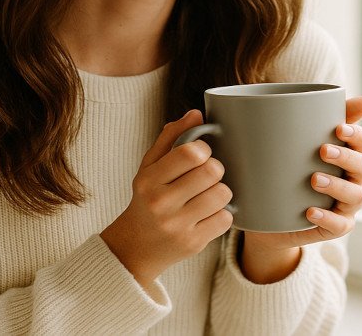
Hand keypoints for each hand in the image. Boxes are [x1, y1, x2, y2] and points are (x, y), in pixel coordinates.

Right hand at [100, 110, 232, 292]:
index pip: (190, 152)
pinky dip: (222, 214)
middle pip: (212, 171)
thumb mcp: (149, 167)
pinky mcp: (193, 243)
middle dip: (215, 169)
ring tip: (209, 194)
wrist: (135, 247)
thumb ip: (171, 137)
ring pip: (223, 194)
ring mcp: (178, 226)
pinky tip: (209, 214)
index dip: (204, 149)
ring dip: (221, 191)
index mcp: (149, 180)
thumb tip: (197, 114)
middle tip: (207, 175)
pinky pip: (226, 219)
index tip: (201, 154)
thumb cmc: (147, 199)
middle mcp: (161, 203)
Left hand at [240, 96, 361, 281]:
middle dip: (347, 158)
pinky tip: (310, 212)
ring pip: (356, 196)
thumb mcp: (298, 142)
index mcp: (349, 155)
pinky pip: (340, 226)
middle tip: (323, 150)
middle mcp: (354, 179)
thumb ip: (315, 118)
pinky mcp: (337, 227)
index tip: (338, 128)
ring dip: (337, 186)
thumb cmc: (290, 168)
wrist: (269, 212)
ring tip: (314, 179)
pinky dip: (327, 218)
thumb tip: (337, 96)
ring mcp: (347, 205)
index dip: (357, 135)